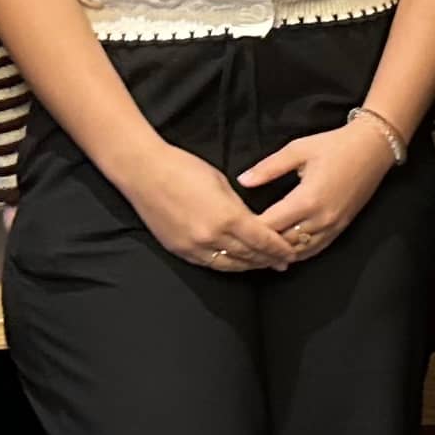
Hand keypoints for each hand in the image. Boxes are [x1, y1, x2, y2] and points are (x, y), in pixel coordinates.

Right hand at [121, 139, 299, 275]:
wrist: (143, 172)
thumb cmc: (183, 168)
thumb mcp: (221, 183)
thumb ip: (239, 207)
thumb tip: (252, 223)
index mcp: (227, 217)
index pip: (263, 240)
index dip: (279, 248)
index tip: (291, 252)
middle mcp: (212, 237)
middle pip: (249, 256)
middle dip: (269, 259)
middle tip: (284, 261)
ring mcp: (194, 247)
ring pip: (230, 264)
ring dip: (249, 265)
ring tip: (264, 265)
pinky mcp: (180, 250)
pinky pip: (209, 263)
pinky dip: (226, 265)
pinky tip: (235, 263)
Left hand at [242, 117, 394, 262]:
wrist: (373, 149)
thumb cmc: (334, 146)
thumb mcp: (297, 150)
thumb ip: (268, 168)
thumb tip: (243, 180)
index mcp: (307, 199)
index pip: (270, 225)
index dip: (249, 229)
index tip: (232, 227)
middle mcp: (321, 219)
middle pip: (282, 243)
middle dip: (261, 245)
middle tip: (239, 243)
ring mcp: (332, 226)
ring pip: (298, 251)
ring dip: (278, 253)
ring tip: (256, 252)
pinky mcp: (340, 228)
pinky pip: (315, 249)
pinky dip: (297, 253)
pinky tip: (282, 252)